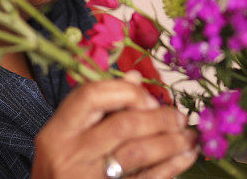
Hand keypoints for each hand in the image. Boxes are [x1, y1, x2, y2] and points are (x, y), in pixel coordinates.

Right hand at [32, 77, 197, 177]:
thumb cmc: (63, 165)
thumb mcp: (69, 135)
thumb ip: (99, 106)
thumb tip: (135, 79)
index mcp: (57, 131)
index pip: (92, 96)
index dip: (127, 92)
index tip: (149, 100)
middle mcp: (69, 154)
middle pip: (123, 125)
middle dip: (160, 118)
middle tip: (180, 118)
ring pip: (138, 154)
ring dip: (171, 142)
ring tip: (189, 137)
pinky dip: (171, 167)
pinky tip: (185, 157)